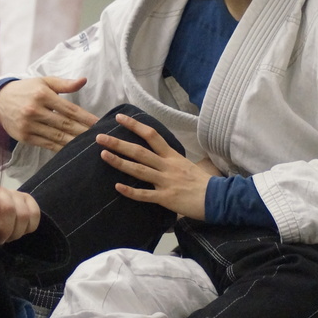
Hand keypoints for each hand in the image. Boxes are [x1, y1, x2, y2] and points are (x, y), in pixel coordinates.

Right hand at [0, 77, 98, 151]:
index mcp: (42, 95)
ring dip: (74, 142)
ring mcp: (28, 125)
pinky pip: (46, 144)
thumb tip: (83, 80)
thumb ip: (64, 84)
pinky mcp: (24, 137)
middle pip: (65, 124)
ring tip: (88, 146)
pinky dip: (60, 148)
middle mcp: (35, 110)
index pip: (70, 109)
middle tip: (98, 138)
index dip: (86, 118)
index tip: (99, 124)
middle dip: (83, 132)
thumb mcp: (43, 82)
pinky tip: (72, 151)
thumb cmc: (26, 90)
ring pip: (57, 136)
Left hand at [0, 188, 39, 243]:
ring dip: (17, 232)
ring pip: (25, 215)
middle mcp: (1, 190)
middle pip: (10, 210)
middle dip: (6, 231)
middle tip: (1, 239)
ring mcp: (16, 194)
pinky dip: (29, 228)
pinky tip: (19, 231)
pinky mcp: (28, 200)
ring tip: (9, 237)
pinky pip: (35, 215)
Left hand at [96, 112, 214, 219]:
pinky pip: (145, 195)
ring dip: (120, 162)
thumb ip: (169, 160)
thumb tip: (156, 155)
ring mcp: (166, 181)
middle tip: (100, 137)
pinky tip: (118, 187)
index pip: (152, 135)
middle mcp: (167, 166)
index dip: (135, 126)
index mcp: (172, 156)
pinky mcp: (166, 198)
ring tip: (103, 155)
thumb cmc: (202, 182)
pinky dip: (131, 191)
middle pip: (140, 151)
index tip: (120, 118)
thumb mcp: (185, 165)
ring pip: (139, 170)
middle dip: (118, 143)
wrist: (217, 198)